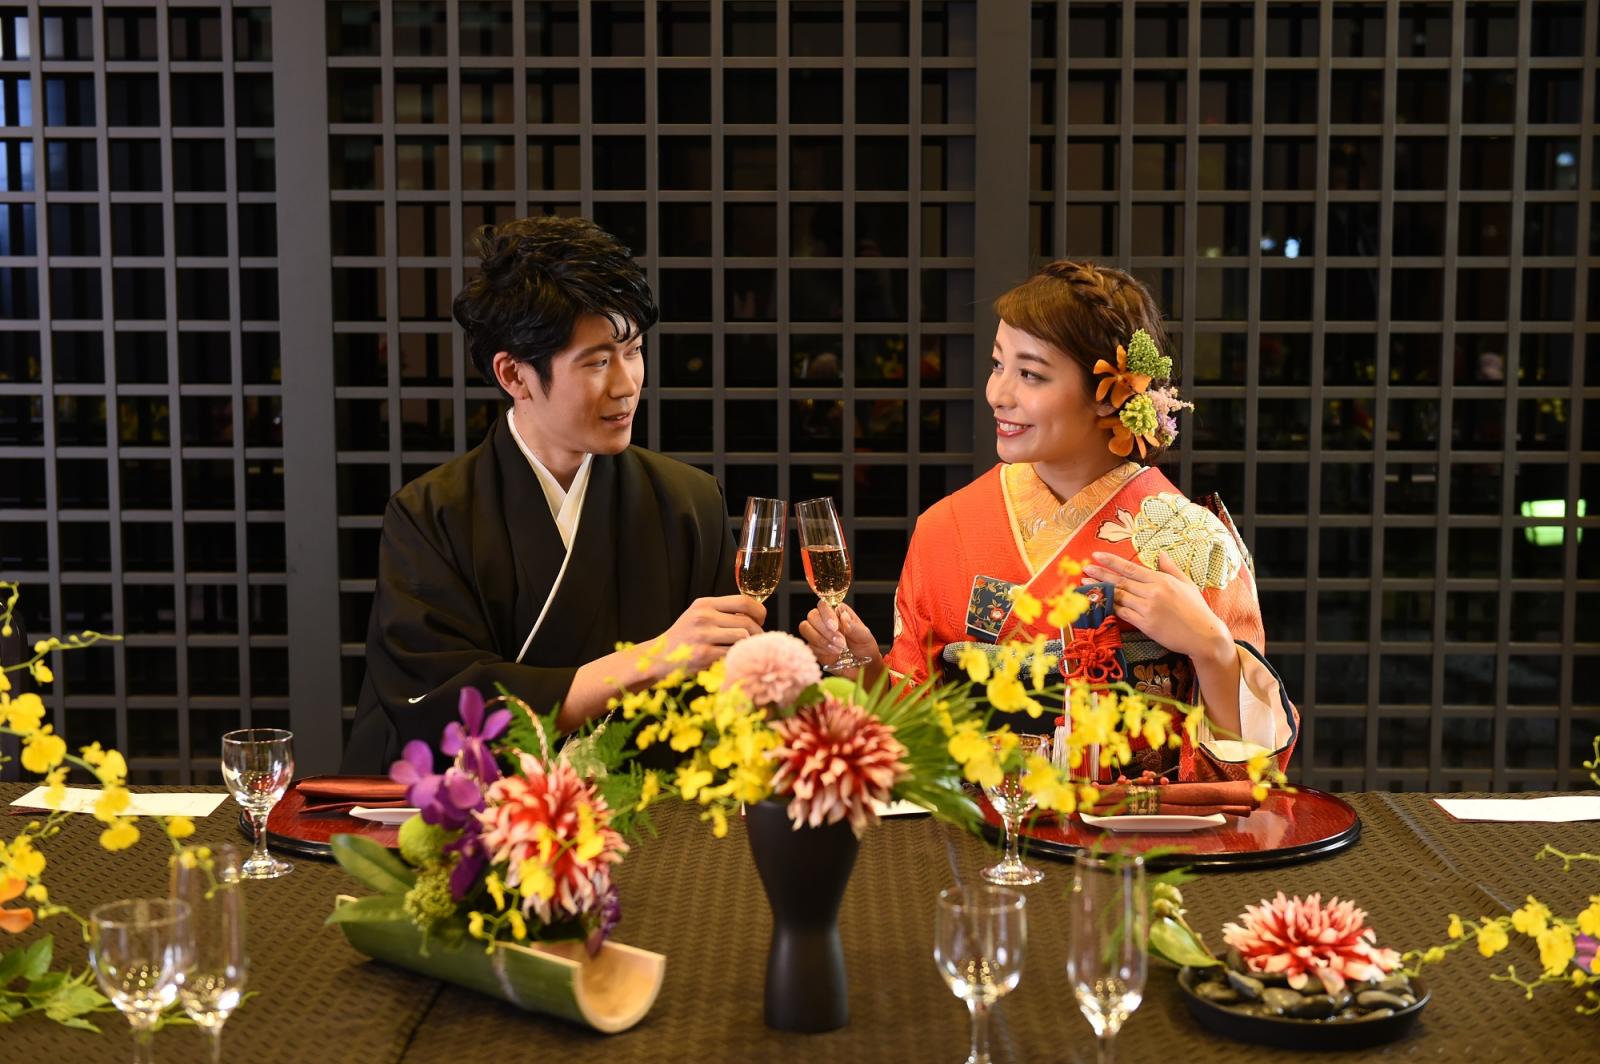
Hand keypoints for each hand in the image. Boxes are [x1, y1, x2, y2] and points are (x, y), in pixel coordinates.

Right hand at [656, 594, 765, 673]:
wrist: (659, 657)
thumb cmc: (684, 638)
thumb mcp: (698, 616)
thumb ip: (722, 612)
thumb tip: (755, 616)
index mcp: (704, 604)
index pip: (743, 601)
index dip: (759, 611)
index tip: (761, 620)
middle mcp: (704, 617)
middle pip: (747, 622)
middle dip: (758, 633)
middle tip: (757, 640)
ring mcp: (703, 636)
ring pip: (743, 638)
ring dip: (749, 646)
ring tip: (746, 650)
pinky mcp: (704, 655)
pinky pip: (733, 654)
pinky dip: (738, 657)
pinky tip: (734, 659)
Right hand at [798, 599, 878, 671]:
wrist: (862, 666)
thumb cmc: (864, 647)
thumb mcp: (864, 636)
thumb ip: (854, 627)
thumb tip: (844, 617)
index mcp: (838, 612)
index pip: (824, 604)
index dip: (826, 614)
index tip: (835, 626)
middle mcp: (825, 620)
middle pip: (812, 615)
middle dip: (825, 630)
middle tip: (840, 642)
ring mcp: (817, 633)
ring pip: (806, 628)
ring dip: (821, 640)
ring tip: (839, 649)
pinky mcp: (814, 646)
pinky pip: (809, 644)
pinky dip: (822, 650)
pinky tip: (834, 654)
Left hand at [1080, 551, 1233, 666]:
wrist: (1204, 635)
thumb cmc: (1196, 609)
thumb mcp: (1186, 584)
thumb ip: (1170, 568)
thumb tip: (1160, 554)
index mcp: (1161, 580)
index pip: (1130, 568)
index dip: (1111, 562)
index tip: (1097, 556)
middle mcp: (1152, 592)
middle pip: (1120, 581)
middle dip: (1100, 574)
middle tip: (1084, 568)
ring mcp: (1147, 608)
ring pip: (1118, 597)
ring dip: (1100, 590)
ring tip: (1085, 585)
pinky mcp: (1145, 624)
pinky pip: (1123, 613)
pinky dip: (1110, 608)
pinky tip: (1099, 603)